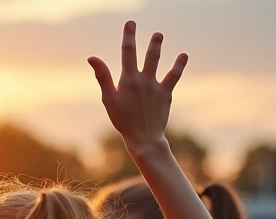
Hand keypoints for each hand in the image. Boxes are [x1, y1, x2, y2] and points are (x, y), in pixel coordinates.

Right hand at [88, 21, 187, 150]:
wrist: (143, 137)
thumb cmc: (123, 120)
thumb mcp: (109, 99)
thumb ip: (103, 76)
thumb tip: (92, 58)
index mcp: (128, 80)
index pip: (128, 52)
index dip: (129, 36)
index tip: (130, 24)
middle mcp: (144, 80)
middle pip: (147, 55)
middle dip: (149, 41)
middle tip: (152, 30)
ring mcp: (156, 86)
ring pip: (158, 62)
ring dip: (158, 48)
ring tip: (158, 36)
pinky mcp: (166, 94)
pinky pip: (173, 76)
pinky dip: (178, 66)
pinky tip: (183, 56)